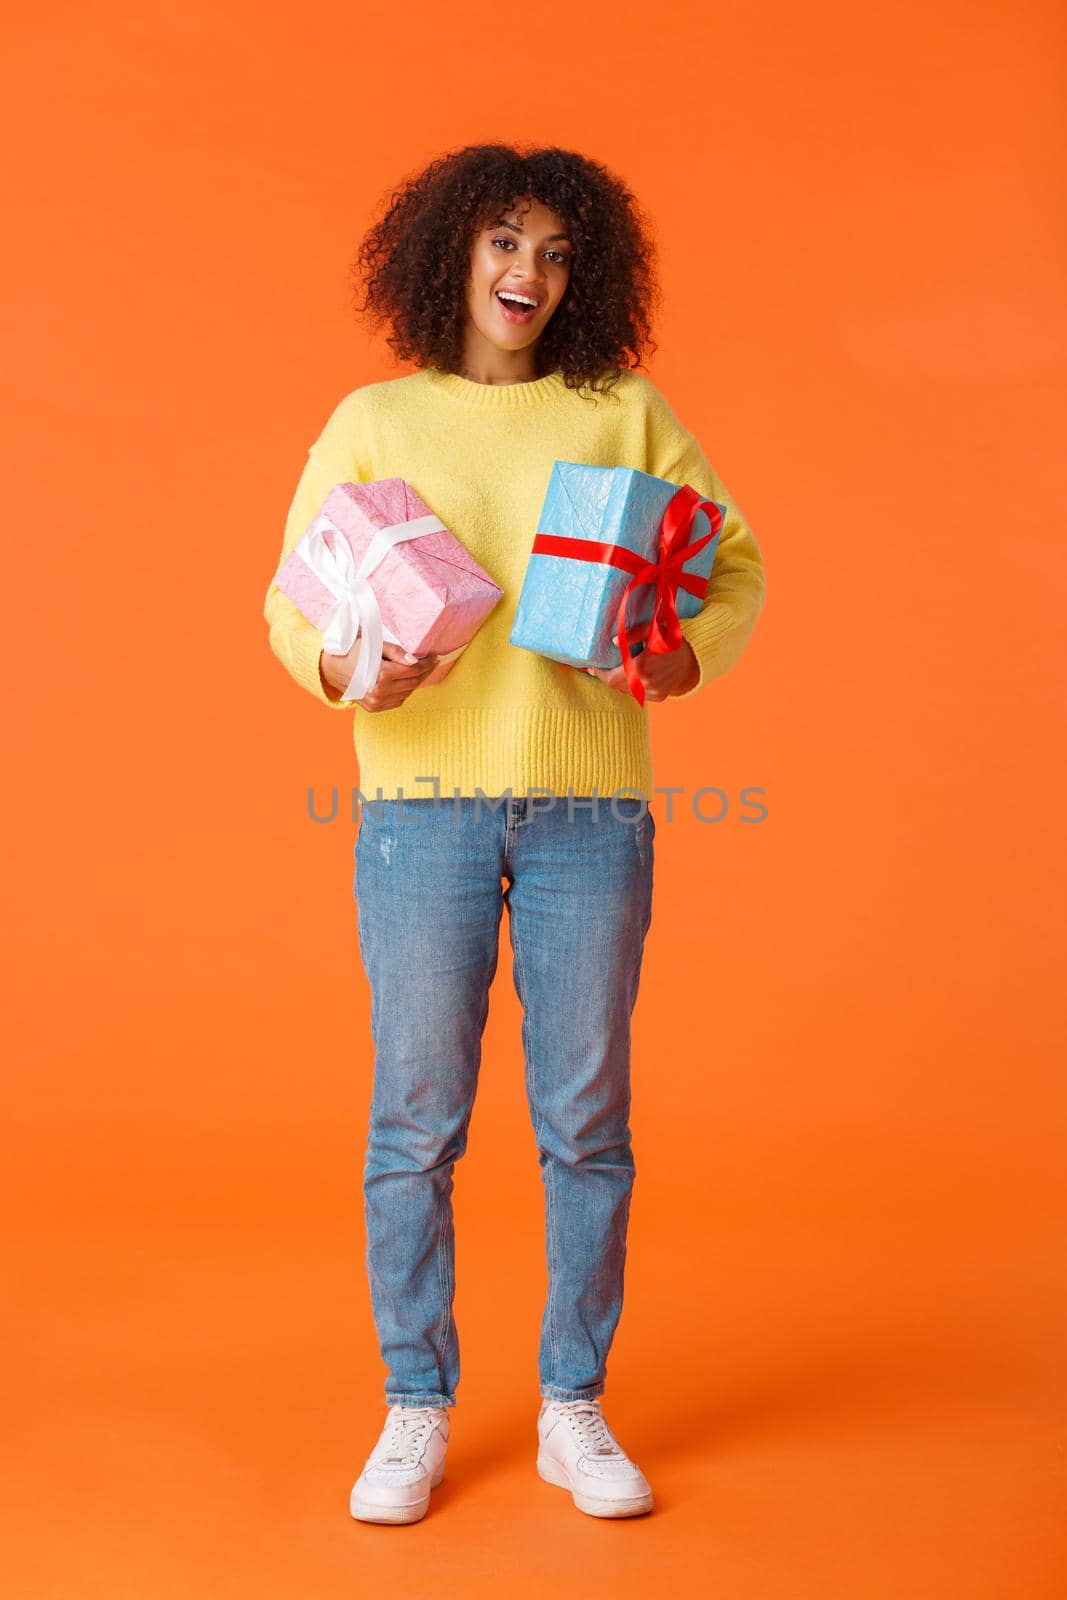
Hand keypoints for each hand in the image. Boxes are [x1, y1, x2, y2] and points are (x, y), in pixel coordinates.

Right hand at [319, 638, 439, 710]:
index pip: (414, 670)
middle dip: (425, 672)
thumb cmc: (353, 653)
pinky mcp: (374, 708)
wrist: (331, 669)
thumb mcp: (374, 645)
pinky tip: (405, 682)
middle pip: (413, 683)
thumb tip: (415, 661)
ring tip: (420, 671)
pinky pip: (397, 701)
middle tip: (432, 663)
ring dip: (416, 682)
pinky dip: (404, 691)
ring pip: (407, 693)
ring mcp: (377, 702)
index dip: (427, 663)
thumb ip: (396, 652)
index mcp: (381, 675)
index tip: (434, 656)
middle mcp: (380, 692)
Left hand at [582, 620, 698, 700]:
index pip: (610, 679)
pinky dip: (634, 685)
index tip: (593, 667)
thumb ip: (632, 634)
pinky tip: (637, 674)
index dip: (599, 674)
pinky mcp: (658, 696)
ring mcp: (653, 692)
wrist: (693, 656)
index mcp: (641, 667)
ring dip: (621, 682)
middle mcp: (646, 683)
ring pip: (627, 691)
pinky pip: (639, 693)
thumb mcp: (653, 629)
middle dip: (608, 677)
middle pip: (616, 686)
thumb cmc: (671, 639)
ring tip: (620, 669)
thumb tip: (612, 642)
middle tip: (603, 668)